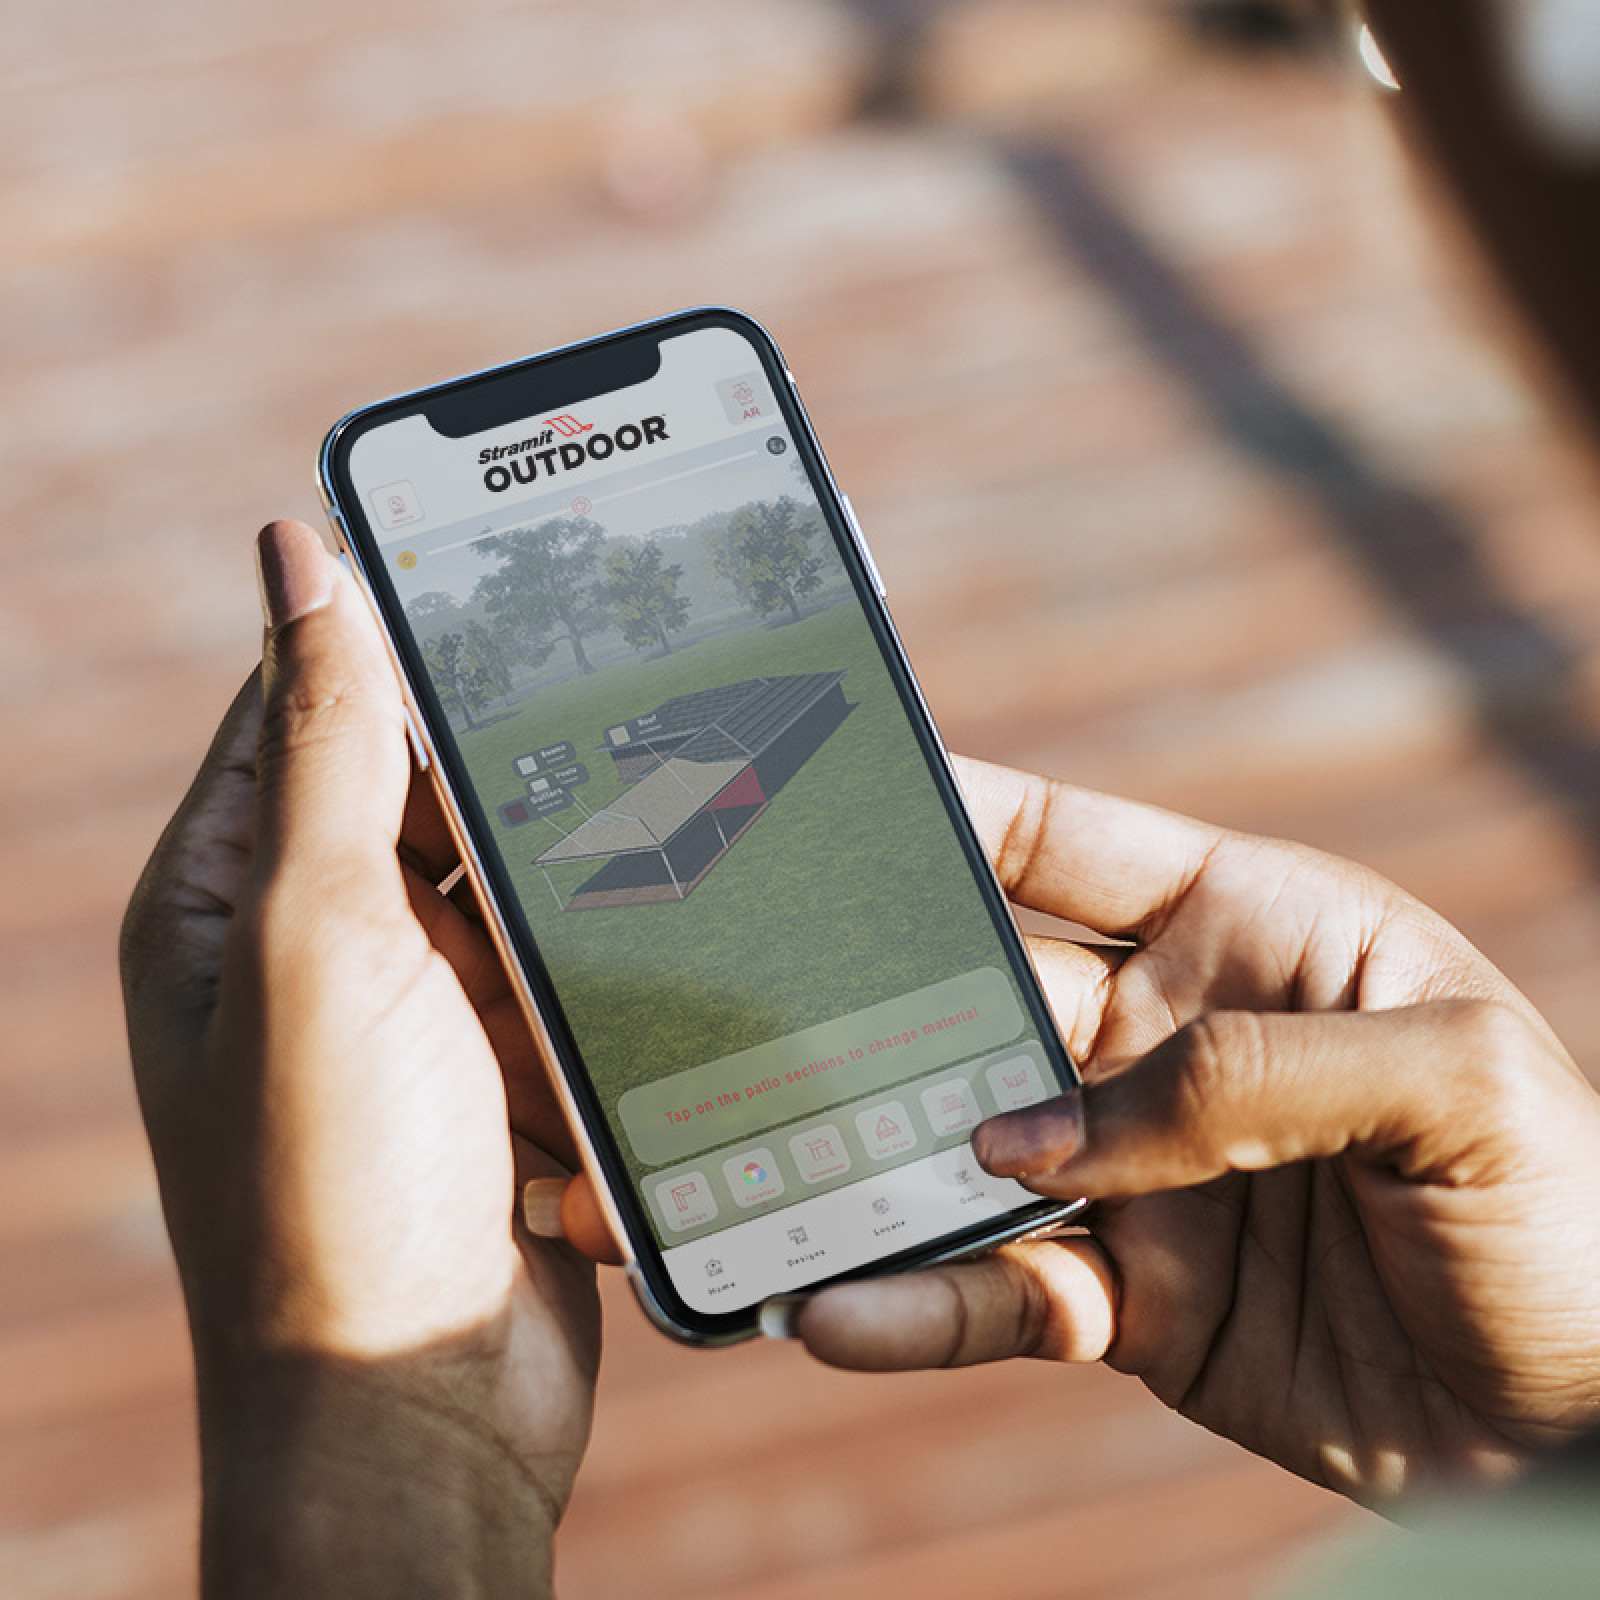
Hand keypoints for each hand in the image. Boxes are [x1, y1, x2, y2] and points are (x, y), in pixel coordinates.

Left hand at [120, 520, 598, 1597]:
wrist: (421, 1408)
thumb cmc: (335, 1188)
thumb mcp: (320, 941)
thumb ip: (327, 747)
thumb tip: (295, 551)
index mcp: (225, 900)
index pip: (299, 705)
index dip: (384, 625)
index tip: (493, 553)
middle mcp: (308, 947)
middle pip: (418, 787)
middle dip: (508, 753)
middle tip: (620, 676)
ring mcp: (408, 1012)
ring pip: (504, 873)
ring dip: (564, 855)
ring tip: (661, 794)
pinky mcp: (495, 1066)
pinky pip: (554, 960)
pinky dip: (598, 939)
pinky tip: (667, 907)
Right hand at [788, 758, 1599, 1505]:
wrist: (1598, 1433)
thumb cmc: (1574, 1213)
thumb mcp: (1451, 1085)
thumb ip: (1240, 1077)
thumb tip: (1028, 1136)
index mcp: (1251, 933)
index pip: (1070, 848)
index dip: (956, 814)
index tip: (838, 796)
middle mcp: (1172, 1041)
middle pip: (983, 998)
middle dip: (871, 998)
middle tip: (749, 1001)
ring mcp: (1142, 1175)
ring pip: (966, 1152)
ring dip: (865, 1163)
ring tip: (753, 1175)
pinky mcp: (1134, 1302)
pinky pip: (1000, 1294)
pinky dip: (917, 1304)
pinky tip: (835, 1310)